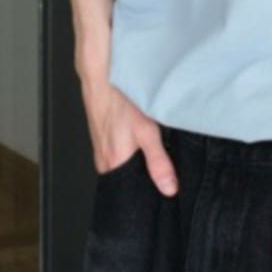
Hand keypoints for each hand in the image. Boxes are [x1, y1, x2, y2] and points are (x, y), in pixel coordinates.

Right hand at [81, 77, 177, 195]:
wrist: (102, 76)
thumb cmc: (121, 99)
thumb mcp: (146, 131)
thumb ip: (158, 161)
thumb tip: (169, 188)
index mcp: (114, 164)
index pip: (130, 194)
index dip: (147, 196)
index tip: (163, 194)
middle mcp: (104, 160)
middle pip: (128, 179)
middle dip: (145, 178)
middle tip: (164, 171)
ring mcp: (102, 147)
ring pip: (125, 163)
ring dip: (139, 160)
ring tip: (154, 152)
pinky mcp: (104, 136)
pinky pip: (119, 151)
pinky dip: (132, 148)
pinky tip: (140, 137)